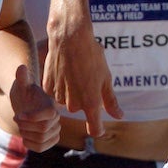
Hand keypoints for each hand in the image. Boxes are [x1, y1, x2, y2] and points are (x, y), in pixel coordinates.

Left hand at [8, 64, 60, 151]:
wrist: (25, 103)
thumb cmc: (23, 92)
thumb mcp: (21, 84)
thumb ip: (22, 77)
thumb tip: (21, 67)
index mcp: (51, 105)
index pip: (47, 116)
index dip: (31, 118)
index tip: (18, 115)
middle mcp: (56, 118)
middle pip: (42, 130)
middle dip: (25, 126)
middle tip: (17, 119)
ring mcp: (55, 130)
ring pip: (41, 139)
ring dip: (26, 134)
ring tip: (22, 126)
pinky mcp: (51, 140)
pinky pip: (41, 148)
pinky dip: (30, 144)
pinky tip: (25, 136)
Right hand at [43, 20, 122, 136]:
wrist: (69, 38)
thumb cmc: (91, 56)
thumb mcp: (106, 78)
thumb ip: (111, 101)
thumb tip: (119, 116)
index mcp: (90, 103)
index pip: (95, 129)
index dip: (99, 129)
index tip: (101, 127)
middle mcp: (73, 104)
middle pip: (81, 108)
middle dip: (85, 97)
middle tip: (88, 76)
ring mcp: (58, 97)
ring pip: (68, 99)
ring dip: (72, 90)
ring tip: (76, 70)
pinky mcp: (47, 88)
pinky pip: (56, 92)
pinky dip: (60, 84)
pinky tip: (64, 69)